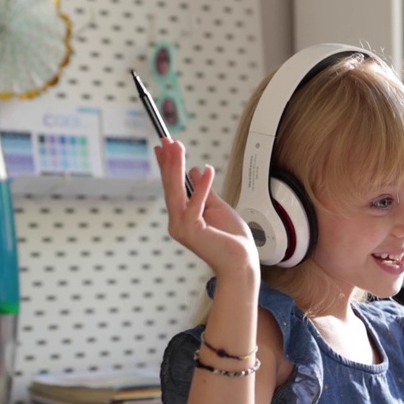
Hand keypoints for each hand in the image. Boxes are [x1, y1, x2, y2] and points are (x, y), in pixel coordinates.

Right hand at [155, 138, 258, 275]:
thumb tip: (194, 171)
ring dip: (176, 167)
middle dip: (168, 161)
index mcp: (181, 217)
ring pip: (176, 192)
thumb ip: (205, 190)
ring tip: (176, 146)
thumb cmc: (231, 240)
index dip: (167, 165)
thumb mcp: (217, 207)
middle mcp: (177, 222)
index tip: (163, 146)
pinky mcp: (193, 231)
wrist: (240, 263)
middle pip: (170, 186)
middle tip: (166, 140)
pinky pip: (196, 204)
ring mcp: (182, 227)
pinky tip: (205, 170)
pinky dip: (202, 186)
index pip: (171, 187)